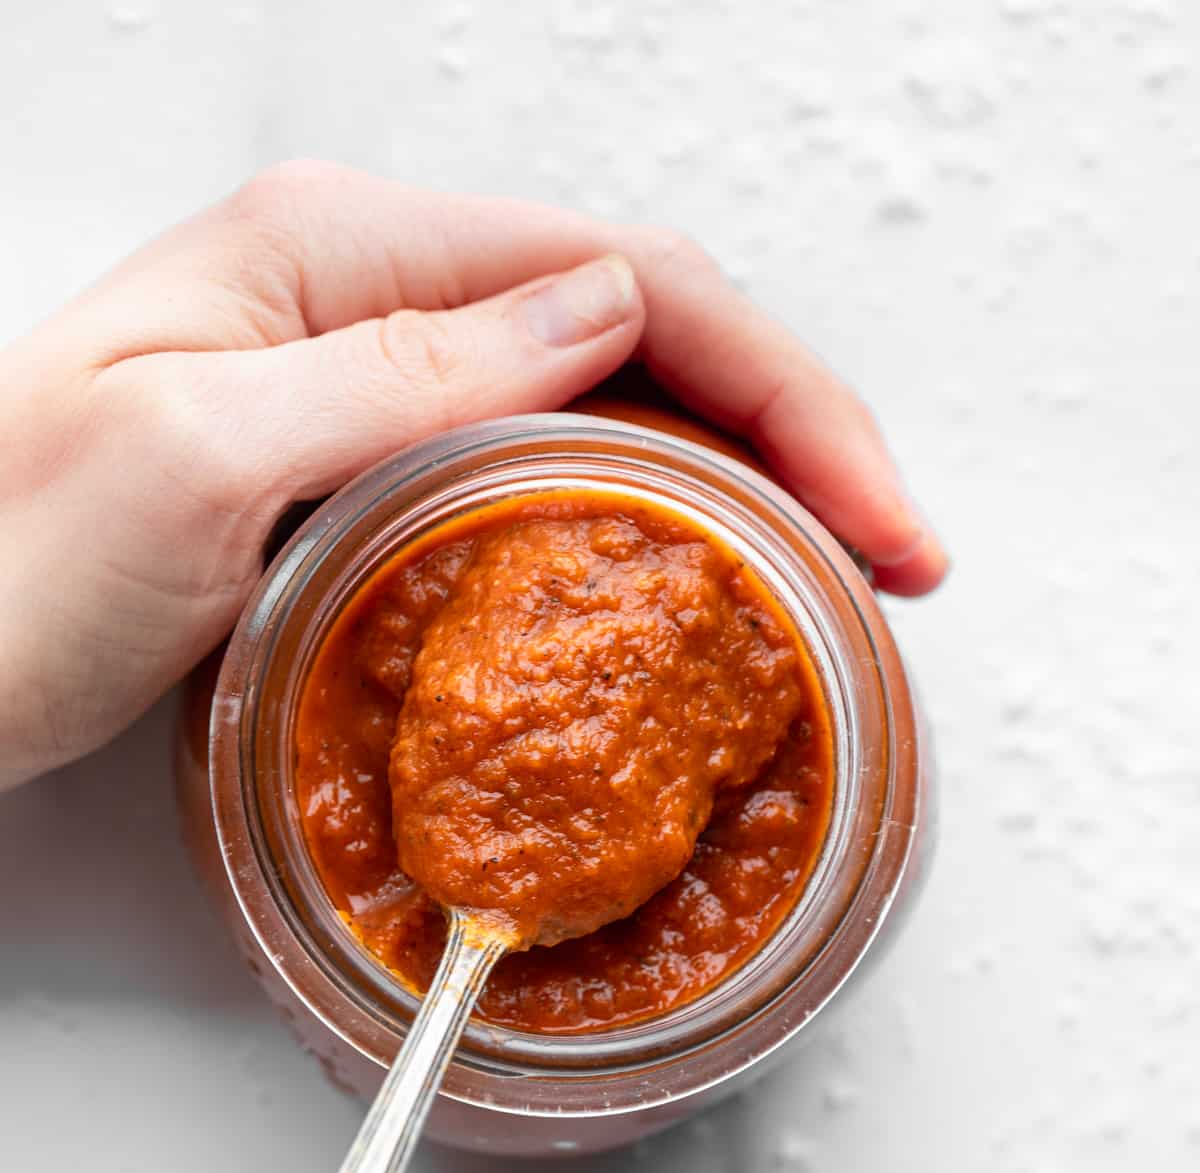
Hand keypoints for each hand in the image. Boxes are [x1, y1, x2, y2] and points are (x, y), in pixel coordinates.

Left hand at [0, 160, 946, 789]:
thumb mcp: (199, 455)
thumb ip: (408, 375)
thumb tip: (606, 317)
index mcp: (339, 260)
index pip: (630, 281)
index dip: (784, 393)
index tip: (875, 513)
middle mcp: (367, 304)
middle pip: (645, 332)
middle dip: (793, 438)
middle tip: (892, 559)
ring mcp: (369, 390)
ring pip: (609, 403)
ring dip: (739, 481)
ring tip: (830, 583)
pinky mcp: (364, 478)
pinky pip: (541, 474)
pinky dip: (642, 522)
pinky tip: (692, 583)